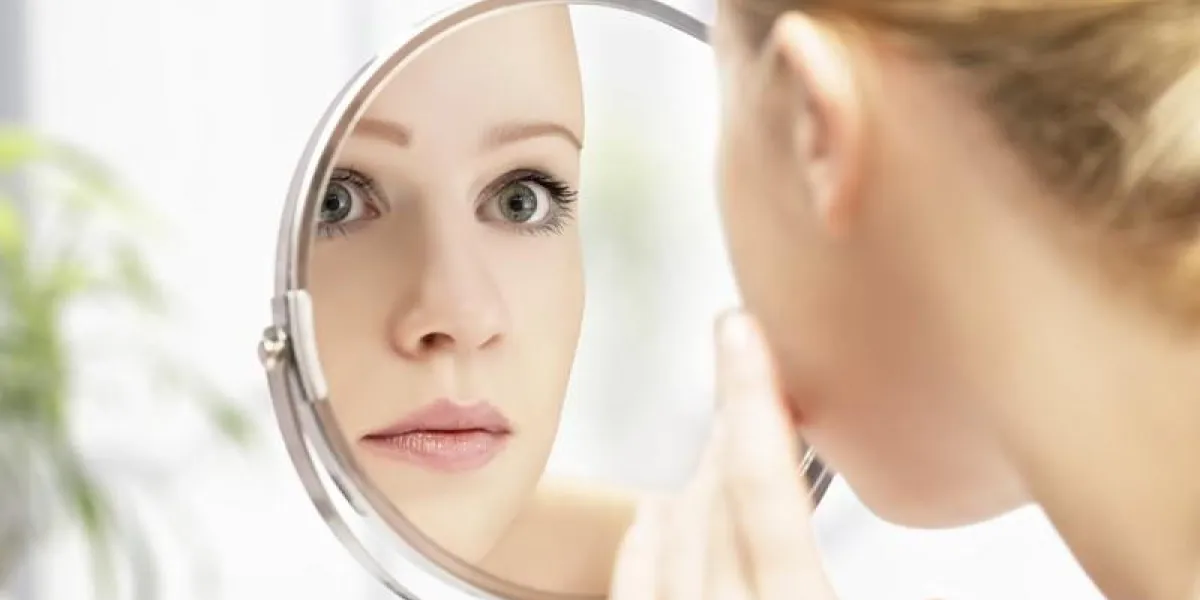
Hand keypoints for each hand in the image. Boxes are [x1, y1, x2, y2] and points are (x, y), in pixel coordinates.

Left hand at [609, 310, 837, 599]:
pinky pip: (631, 582)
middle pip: (715, 494)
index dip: (750, 396)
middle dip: (735, 429)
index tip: (741, 330)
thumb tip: (881, 516)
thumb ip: (842, 558)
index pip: (763, 482)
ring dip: (697, 478)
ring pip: (672, 528)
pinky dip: (645, 540)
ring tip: (722, 430)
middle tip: (750, 369)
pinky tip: (653, 512)